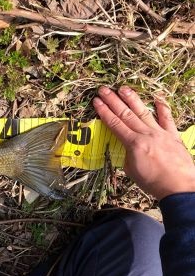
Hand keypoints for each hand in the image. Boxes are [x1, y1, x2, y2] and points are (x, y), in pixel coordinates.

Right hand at [93, 85, 194, 199]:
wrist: (180, 187)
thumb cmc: (153, 183)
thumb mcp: (132, 170)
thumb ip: (128, 155)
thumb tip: (129, 148)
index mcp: (133, 144)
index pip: (115, 124)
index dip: (104, 111)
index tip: (96, 101)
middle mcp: (146, 134)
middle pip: (126, 114)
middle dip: (113, 101)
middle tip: (104, 90)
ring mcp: (160, 133)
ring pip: (143, 112)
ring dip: (132, 99)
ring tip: (123, 88)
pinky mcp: (173, 136)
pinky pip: (167, 120)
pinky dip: (163, 109)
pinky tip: (157, 98)